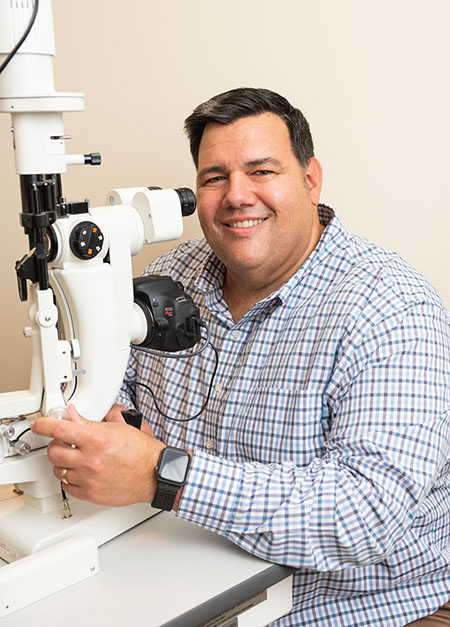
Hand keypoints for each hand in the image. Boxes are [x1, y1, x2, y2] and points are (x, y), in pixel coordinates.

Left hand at [30, 404, 165, 506]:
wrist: (154, 473)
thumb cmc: (141, 451)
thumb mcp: (118, 428)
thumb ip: (91, 422)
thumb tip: (73, 415)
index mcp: (96, 439)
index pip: (59, 429)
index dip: (44, 425)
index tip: (39, 425)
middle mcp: (90, 460)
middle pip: (54, 452)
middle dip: (56, 445)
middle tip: (64, 442)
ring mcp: (89, 478)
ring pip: (58, 470)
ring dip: (63, 463)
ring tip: (76, 459)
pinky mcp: (90, 494)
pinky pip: (68, 486)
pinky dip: (70, 478)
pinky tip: (81, 472)